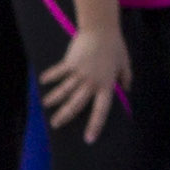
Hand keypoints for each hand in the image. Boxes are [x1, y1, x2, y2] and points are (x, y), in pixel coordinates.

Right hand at [41, 20, 131, 142]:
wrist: (101, 30)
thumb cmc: (114, 46)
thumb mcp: (125, 63)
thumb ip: (126, 77)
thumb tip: (127, 89)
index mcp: (106, 86)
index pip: (101, 110)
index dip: (95, 125)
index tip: (89, 138)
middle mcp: (91, 83)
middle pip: (76, 104)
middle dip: (64, 116)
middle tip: (54, 125)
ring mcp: (79, 73)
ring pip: (64, 91)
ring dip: (54, 99)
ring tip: (45, 105)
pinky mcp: (69, 63)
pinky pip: (58, 73)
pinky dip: (50, 77)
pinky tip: (43, 81)